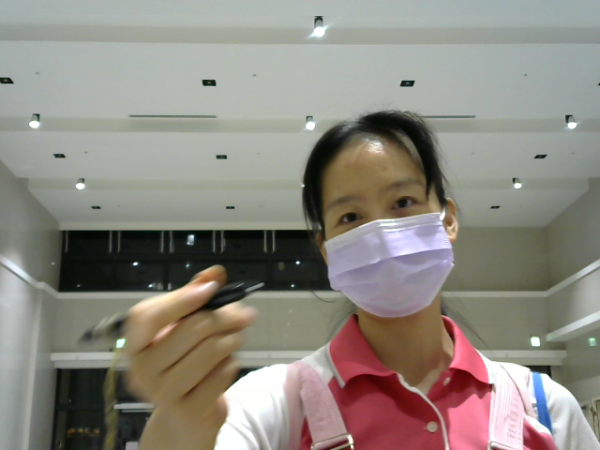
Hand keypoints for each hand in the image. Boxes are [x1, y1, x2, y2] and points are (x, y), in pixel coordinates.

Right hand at [124, 265, 257, 447]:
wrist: (183, 418)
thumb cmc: (181, 363)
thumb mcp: (182, 328)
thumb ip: (194, 297)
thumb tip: (215, 273)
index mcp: (134, 345)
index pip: (149, 316)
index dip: (181, 299)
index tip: (212, 288)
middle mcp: (142, 370)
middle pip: (191, 329)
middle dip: (226, 317)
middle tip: (246, 315)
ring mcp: (163, 394)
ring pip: (210, 351)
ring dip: (234, 339)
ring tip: (240, 337)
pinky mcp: (188, 411)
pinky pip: (221, 375)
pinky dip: (232, 363)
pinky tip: (229, 363)